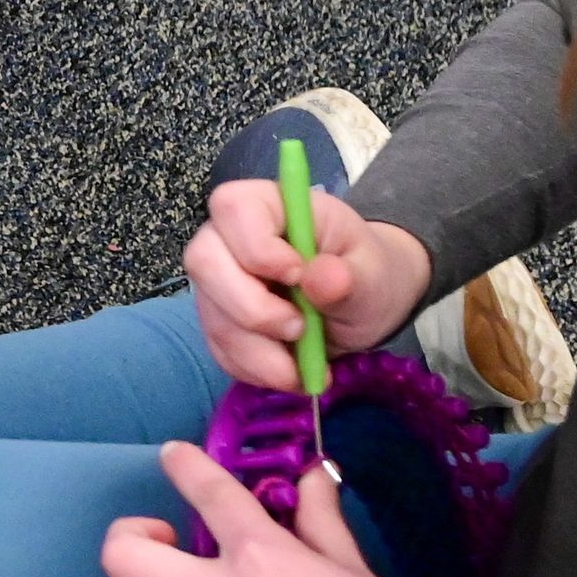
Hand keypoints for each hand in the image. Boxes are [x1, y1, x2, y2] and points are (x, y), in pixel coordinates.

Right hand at [183, 179, 431, 391]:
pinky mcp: (219, 319)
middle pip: (204, 260)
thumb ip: (349, 276)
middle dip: (250, 308)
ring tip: (305, 366)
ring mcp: (219, 280)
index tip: (297, 276)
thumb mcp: (372, 274)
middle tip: (299, 328)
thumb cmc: (365, 274)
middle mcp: (231, 238)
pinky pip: (219, 347)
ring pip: (211, 314)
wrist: (361, 305)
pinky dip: (255, 368)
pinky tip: (289, 371)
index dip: (255, 245)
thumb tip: (320, 277)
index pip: (234, 207)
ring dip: (257, 351)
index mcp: (271, 206)